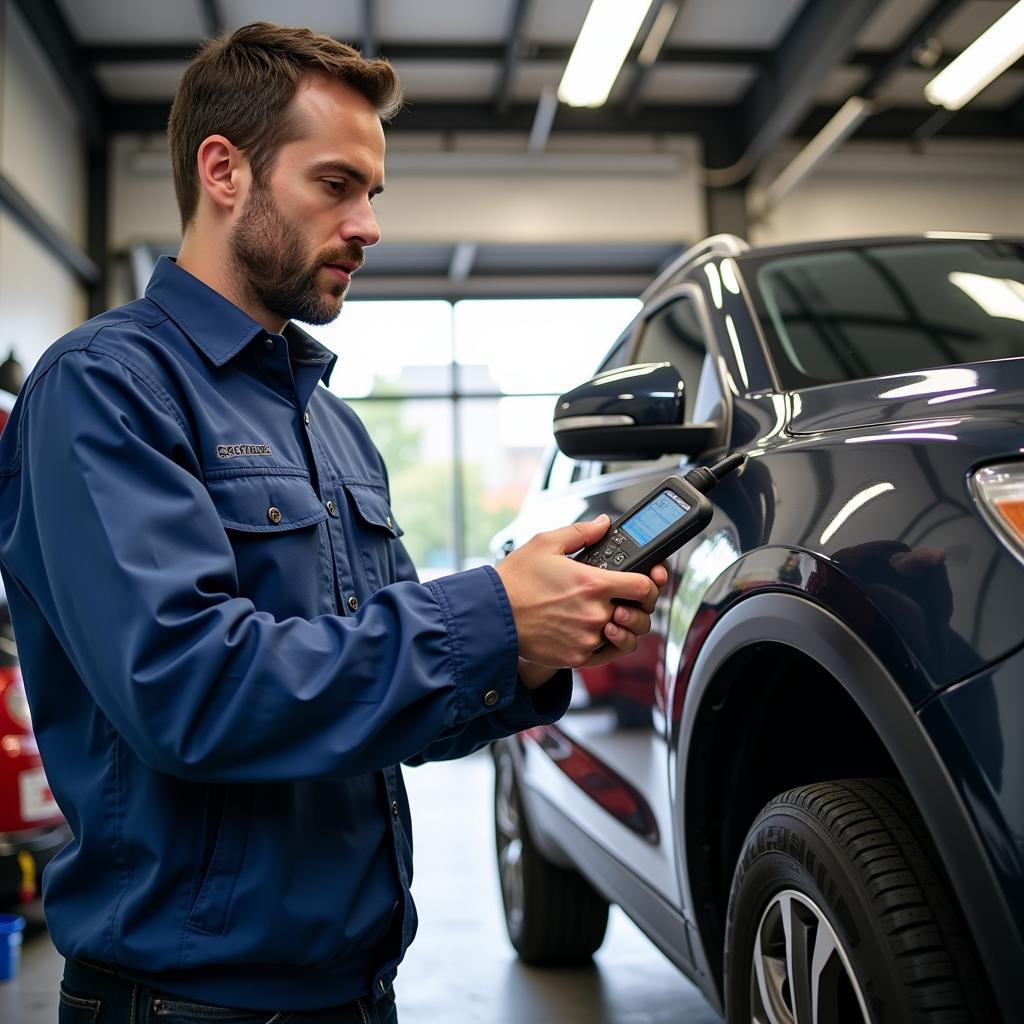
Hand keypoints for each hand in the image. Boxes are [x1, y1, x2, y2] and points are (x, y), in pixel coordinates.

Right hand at [495, 515, 664, 674]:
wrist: (492, 616)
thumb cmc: (515, 581)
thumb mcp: (545, 543)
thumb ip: (581, 532)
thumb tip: (603, 524)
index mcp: (593, 583)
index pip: (645, 587)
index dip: (649, 583)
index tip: (643, 581)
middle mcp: (595, 614)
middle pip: (639, 614)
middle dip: (637, 606)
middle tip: (627, 600)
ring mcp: (588, 638)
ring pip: (625, 636)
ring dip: (623, 626)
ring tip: (610, 616)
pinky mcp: (577, 658)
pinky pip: (607, 654)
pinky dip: (608, 645)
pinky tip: (598, 632)